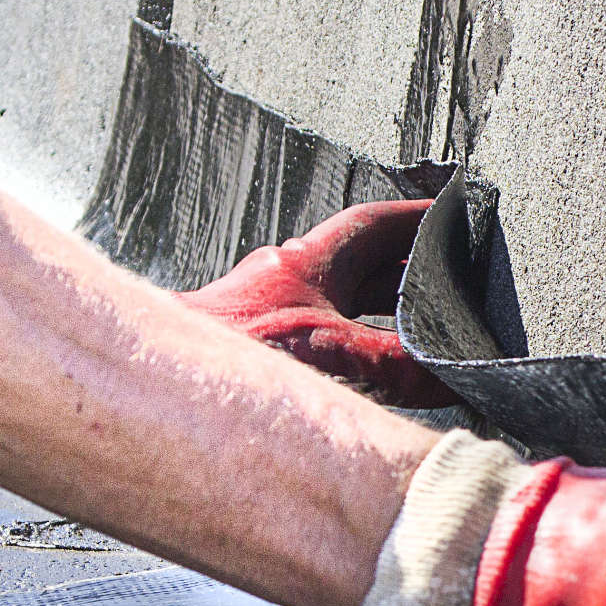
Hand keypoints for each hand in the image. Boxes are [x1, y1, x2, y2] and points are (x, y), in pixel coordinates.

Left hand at [176, 200, 456, 407]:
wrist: (152, 390)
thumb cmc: (221, 362)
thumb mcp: (333, 356)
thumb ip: (398, 366)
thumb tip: (450, 373)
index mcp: (303, 266)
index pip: (371, 225)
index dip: (417, 218)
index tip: (452, 215)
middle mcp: (280, 285)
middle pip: (356, 267)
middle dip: (404, 273)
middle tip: (448, 282)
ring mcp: (262, 320)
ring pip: (335, 306)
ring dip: (375, 317)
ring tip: (415, 336)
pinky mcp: (250, 359)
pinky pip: (317, 344)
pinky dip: (348, 354)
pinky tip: (359, 383)